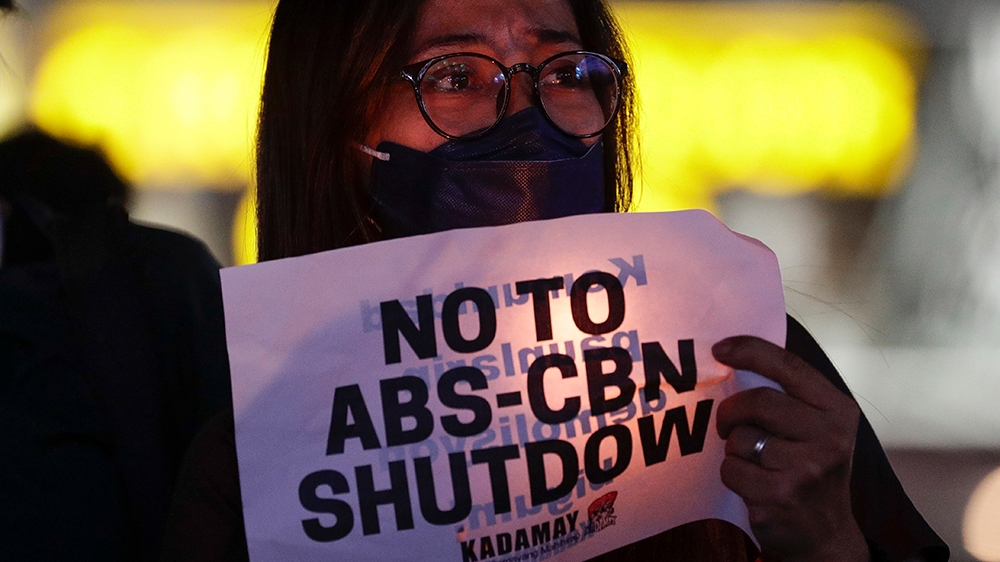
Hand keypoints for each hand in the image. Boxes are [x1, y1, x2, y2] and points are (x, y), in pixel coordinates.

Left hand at [713, 336, 869, 561]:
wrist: (825, 534)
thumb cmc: (811, 468)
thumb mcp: (819, 427)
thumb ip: (790, 395)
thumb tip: (736, 356)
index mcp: (839, 411)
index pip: (789, 367)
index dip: (750, 351)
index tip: (720, 348)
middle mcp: (830, 439)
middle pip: (757, 402)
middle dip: (732, 412)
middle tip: (728, 424)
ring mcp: (806, 471)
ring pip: (740, 438)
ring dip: (734, 449)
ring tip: (756, 462)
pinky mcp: (779, 498)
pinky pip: (731, 469)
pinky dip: (733, 474)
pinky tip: (754, 484)